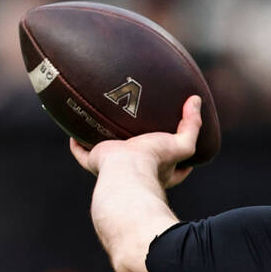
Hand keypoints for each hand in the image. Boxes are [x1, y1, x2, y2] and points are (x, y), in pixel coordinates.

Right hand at [70, 95, 202, 188]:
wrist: (126, 170)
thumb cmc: (155, 161)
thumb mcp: (182, 144)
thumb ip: (193, 124)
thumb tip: (196, 100)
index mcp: (158, 169)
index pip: (172, 166)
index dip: (176, 157)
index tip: (175, 140)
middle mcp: (136, 169)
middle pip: (136, 157)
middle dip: (136, 145)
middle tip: (135, 127)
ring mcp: (114, 167)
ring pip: (108, 153)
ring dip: (105, 141)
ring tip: (104, 124)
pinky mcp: (95, 162)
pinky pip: (81, 153)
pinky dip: (77, 145)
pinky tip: (74, 132)